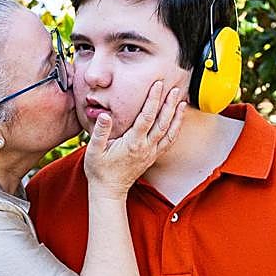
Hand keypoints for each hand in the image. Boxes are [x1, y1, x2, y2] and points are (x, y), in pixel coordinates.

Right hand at [84, 81, 184, 195]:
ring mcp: (151, 153)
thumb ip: (100, 132)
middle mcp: (145, 148)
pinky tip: (178, 120)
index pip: (146, 117)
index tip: (157, 85)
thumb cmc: (99, 170)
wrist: (109, 190)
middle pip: (162, 122)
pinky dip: (175, 129)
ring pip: (169, 132)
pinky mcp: (153, 157)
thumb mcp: (93, 150)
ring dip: (176, 116)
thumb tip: (104, 115)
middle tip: (175, 88)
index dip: (153, 100)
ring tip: (181, 101)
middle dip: (169, 104)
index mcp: (132, 143)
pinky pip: (168, 141)